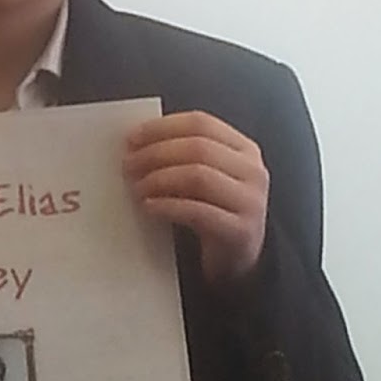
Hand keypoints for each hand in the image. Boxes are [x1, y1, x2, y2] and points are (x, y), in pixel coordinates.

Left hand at [122, 111, 268, 286]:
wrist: (237, 257)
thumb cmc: (214, 210)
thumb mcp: (206, 176)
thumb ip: (181, 155)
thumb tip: (135, 143)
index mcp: (243, 148)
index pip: (200, 123)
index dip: (162, 127)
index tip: (132, 138)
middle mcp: (252, 171)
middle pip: (197, 147)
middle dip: (155, 153)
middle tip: (128, 164)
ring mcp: (251, 201)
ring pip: (198, 176)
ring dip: (159, 179)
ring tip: (137, 187)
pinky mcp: (241, 231)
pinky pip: (198, 212)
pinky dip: (167, 206)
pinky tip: (148, 207)